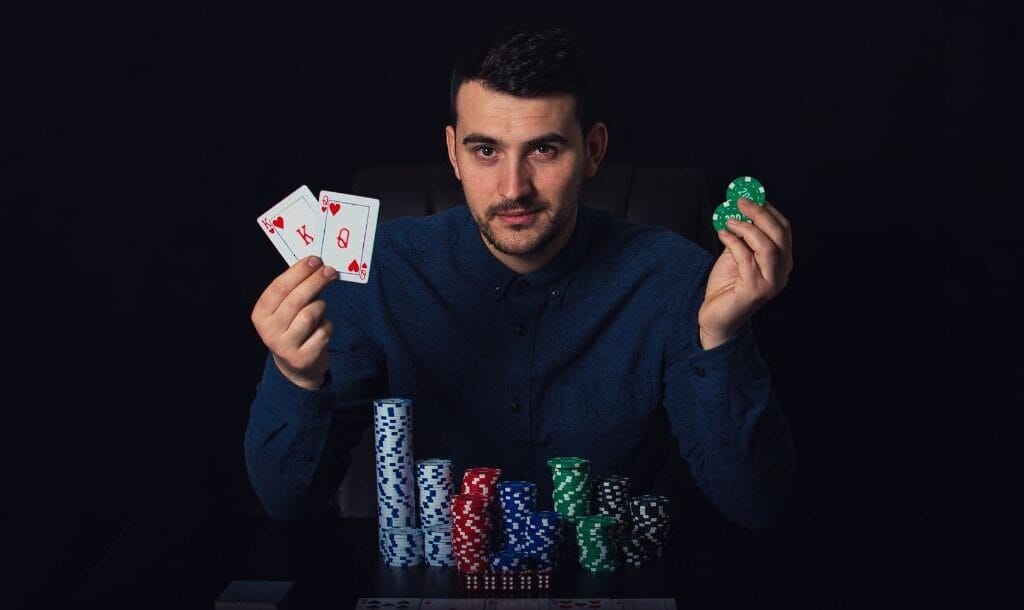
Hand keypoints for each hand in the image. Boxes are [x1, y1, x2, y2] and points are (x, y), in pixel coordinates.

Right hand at [251, 255, 337, 388]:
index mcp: (260, 314)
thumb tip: (317, 265)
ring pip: (310, 315)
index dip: (299, 272)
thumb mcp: (286, 308)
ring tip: (321, 308)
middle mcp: (268, 331)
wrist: (296, 364)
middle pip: (296, 300)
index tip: (315, 260)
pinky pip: (323, 332)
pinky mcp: (302, 358)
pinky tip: (321, 329)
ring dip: (321, 307)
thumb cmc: (293, 326)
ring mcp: (284, 347)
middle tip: (330, 271)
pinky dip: (327, 327)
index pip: (279, 287)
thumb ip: (296, 289)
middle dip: (316, 281)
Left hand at [698, 198, 792, 348]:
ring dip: (747, 228)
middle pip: (780, 235)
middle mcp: (782, 272)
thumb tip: (739, 208)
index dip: (769, 209)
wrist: (716, 317)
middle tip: (739, 201)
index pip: (784, 229)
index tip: (750, 195)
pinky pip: (746, 259)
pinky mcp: (755, 291)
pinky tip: (722, 234)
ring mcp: (771, 283)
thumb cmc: (727, 286)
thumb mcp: (737, 255)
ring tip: (728, 220)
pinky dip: (733, 242)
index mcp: (782, 262)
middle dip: (759, 213)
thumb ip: (742, 235)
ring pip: (768, 246)